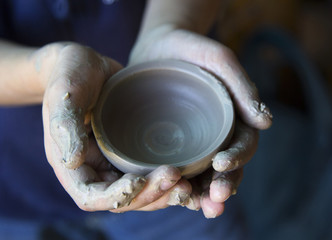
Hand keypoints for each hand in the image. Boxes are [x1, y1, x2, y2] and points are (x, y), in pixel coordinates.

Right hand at [39, 43, 190, 211]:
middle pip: (122, 200)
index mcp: (72, 165)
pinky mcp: (132, 153)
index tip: (139, 180)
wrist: (86, 63)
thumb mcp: (65, 93)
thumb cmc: (70, 73)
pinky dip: (167, 180)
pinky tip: (188, 175)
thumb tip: (72, 162)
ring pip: (140, 192)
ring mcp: (115, 162)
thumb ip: (66, 124)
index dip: (116, 197)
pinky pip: (150, 174)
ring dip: (163, 193)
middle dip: (149, 195)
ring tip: (187, 185)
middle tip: (177, 180)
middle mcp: (95, 169)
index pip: (91, 197)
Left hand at [130, 27, 271, 216]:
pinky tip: (179, 199)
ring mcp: (195, 142)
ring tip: (201, 208)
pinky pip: (181, 169)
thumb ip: (242, 86)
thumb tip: (266, 122)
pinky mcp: (173, 145)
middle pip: (227, 167)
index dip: (238, 158)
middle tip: (214, 201)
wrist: (157, 47)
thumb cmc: (191, 49)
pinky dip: (182, 187)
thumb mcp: (218, 59)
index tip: (222, 164)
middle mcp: (217, 134)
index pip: (243, 144)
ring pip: (205, 174)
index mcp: (234, 118)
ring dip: (205, 194)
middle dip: (223, 185)